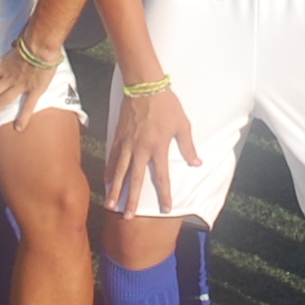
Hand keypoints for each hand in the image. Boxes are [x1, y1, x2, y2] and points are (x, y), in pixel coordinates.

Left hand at [0, 32, 65, 128]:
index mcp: (1, 65)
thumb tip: (13, 43)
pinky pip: (28, 106)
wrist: (42, 46)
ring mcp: (20, 85)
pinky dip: (23, 117)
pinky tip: (18, 128)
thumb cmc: (30, 39)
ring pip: (3, 101)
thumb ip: (13, 46)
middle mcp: (8, 77)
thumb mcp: (16, 41)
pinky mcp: (34, 90)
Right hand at [104, 81, 201, 214]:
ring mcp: (127, 144)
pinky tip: (107, 181)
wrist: (144, 87)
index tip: (166, 209)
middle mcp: (140, 149)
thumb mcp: (182, 124)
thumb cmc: (166, 105)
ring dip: (115, 190)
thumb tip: (196, 163)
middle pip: (135, 180)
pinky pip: (113, 158)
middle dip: (132, 200)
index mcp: (158, 148)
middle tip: (128, 217)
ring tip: (110, 205)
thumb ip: (188, 146)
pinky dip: (110, 171)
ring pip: (119, 172)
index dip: (165, 194)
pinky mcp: (118, 137)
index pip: (162, 177)